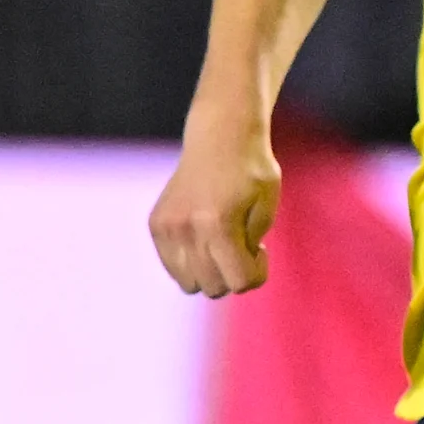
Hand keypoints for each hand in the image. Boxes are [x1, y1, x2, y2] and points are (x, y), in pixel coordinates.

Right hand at [151, 104, 280, 296]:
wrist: (219, 135)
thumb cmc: (252, 170)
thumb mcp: (267, 209)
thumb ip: (251, 246)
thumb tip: (233, 277)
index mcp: (218, 225)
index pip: (240, 282)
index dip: (257, 272)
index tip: (261, 248)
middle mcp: (187, 229)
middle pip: (214, 288)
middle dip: (233, 273)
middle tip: (241, 243)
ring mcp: (167, 228)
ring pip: (190, 284)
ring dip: (210, 272)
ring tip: (220, 244)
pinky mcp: (156, 225)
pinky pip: (174, 267)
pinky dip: (191, 262)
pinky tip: (203, 237)